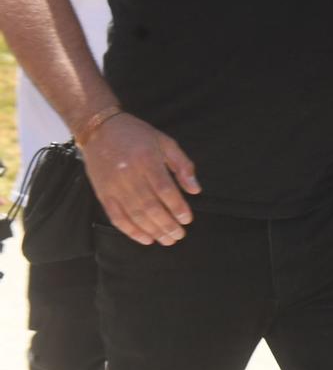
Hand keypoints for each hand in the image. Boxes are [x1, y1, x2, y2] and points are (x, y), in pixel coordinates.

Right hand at [81, 112, 199, 244]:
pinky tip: (145, 239)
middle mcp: (129, 175)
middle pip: (150, 206)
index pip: (165, 190)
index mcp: (147, 160)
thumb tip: (195, 190)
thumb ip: (182, 165)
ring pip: (134, 214)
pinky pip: (116, 217)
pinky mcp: (102, 193)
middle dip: (166, 224)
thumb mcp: (165, 142)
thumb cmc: (137, 135)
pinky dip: (130, 231)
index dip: (177, 207)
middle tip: (179, 235)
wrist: (99, 129)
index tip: (187, 219)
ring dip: (152, 231)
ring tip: (166, 240)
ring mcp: (113, 186)